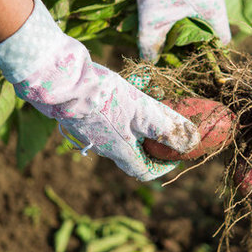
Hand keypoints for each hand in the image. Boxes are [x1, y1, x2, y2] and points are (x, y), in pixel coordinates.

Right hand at [0, 0, 199, 180]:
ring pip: (116, 134)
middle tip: (162, 125)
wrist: (59, 80)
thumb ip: (167, 128)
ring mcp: (86, 131)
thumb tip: (192, 143)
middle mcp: (100, 147)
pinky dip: (117, 111)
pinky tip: (119, 92)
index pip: (143, 171)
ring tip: (144, 103)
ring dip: (133, 124)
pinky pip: (102, 119)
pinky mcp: (76, 114)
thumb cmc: (102, 99)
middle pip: (130, 152)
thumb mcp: (142, 112)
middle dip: (149, 142)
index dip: (162, 167)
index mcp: (118, 151)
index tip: (175, 154)